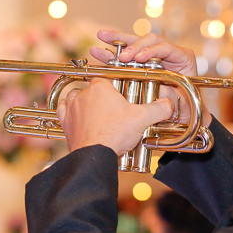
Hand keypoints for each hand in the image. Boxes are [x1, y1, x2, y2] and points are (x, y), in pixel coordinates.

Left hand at [57, 79, 173, 154]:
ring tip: (96, 111)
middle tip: (115, 108)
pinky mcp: (65, 122)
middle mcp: (83, 94)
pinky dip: (69, 110)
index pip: (108, 77)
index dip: (116, 84)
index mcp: (100, 87)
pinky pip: (63, 110)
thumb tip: (169, 104)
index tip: (123, 92)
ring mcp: (71, 108)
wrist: (94, 155)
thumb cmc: (115, 134)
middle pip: (93, 88)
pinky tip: (76, 114)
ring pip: (75, 96)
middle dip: (103, 96)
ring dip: (84, 101)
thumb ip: (158, 108)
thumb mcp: (142, 119)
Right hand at [90, 30, 210, 127]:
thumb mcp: (180, 101)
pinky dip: (112, 52)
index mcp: (183, 57)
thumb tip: (155, 90)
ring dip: (117, 39)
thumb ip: (168, 93)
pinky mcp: (141, 63)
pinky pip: (127, 55)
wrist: (182, 113)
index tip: (139, 58)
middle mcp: (168, 53)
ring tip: (102, 35)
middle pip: (149, 41)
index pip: (166, 47)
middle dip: (133, 46)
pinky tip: (99, 49)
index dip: (152, 51)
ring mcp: (153, 55)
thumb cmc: (184, 107)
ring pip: (135, 43)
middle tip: (123, 57)